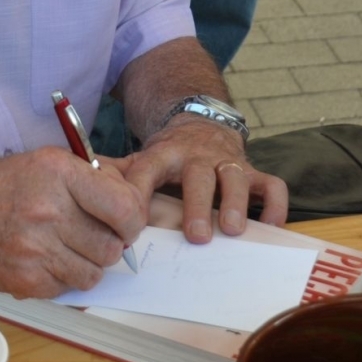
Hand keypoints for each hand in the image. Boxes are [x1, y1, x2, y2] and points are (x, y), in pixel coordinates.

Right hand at [0, 148, 146, 297]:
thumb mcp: (46, 161)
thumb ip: (98, 172)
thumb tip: (141, 180)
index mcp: (58, 173)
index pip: (124, 207)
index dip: (133, 219)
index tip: (125, 220)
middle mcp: (48, 210)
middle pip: (112, 246)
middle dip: (109, 243)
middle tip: (94, 234)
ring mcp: (36, 249)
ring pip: (94, 273)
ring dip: (88, 263)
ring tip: (66, 246)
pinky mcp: (26, 280)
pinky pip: (69, 288)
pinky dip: (63, 277)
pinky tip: (45, 258)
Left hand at [115, 118, 288, 243]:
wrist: (198, 125)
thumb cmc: (168, 156)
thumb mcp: (142, 159)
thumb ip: (119, 177)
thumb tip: (86, 197)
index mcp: (164, 155)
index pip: (147, 169)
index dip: (139, 192)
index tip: (133, 223)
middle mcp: (197, 157)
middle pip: (199, 176)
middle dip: (198, 206)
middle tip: (196, 236)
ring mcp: (227, 162)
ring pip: (236, 177)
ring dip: (236, 203)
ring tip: (233, 230)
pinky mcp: (251, 171)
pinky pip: (271, 184)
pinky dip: (275, 205)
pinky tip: (271, 226)